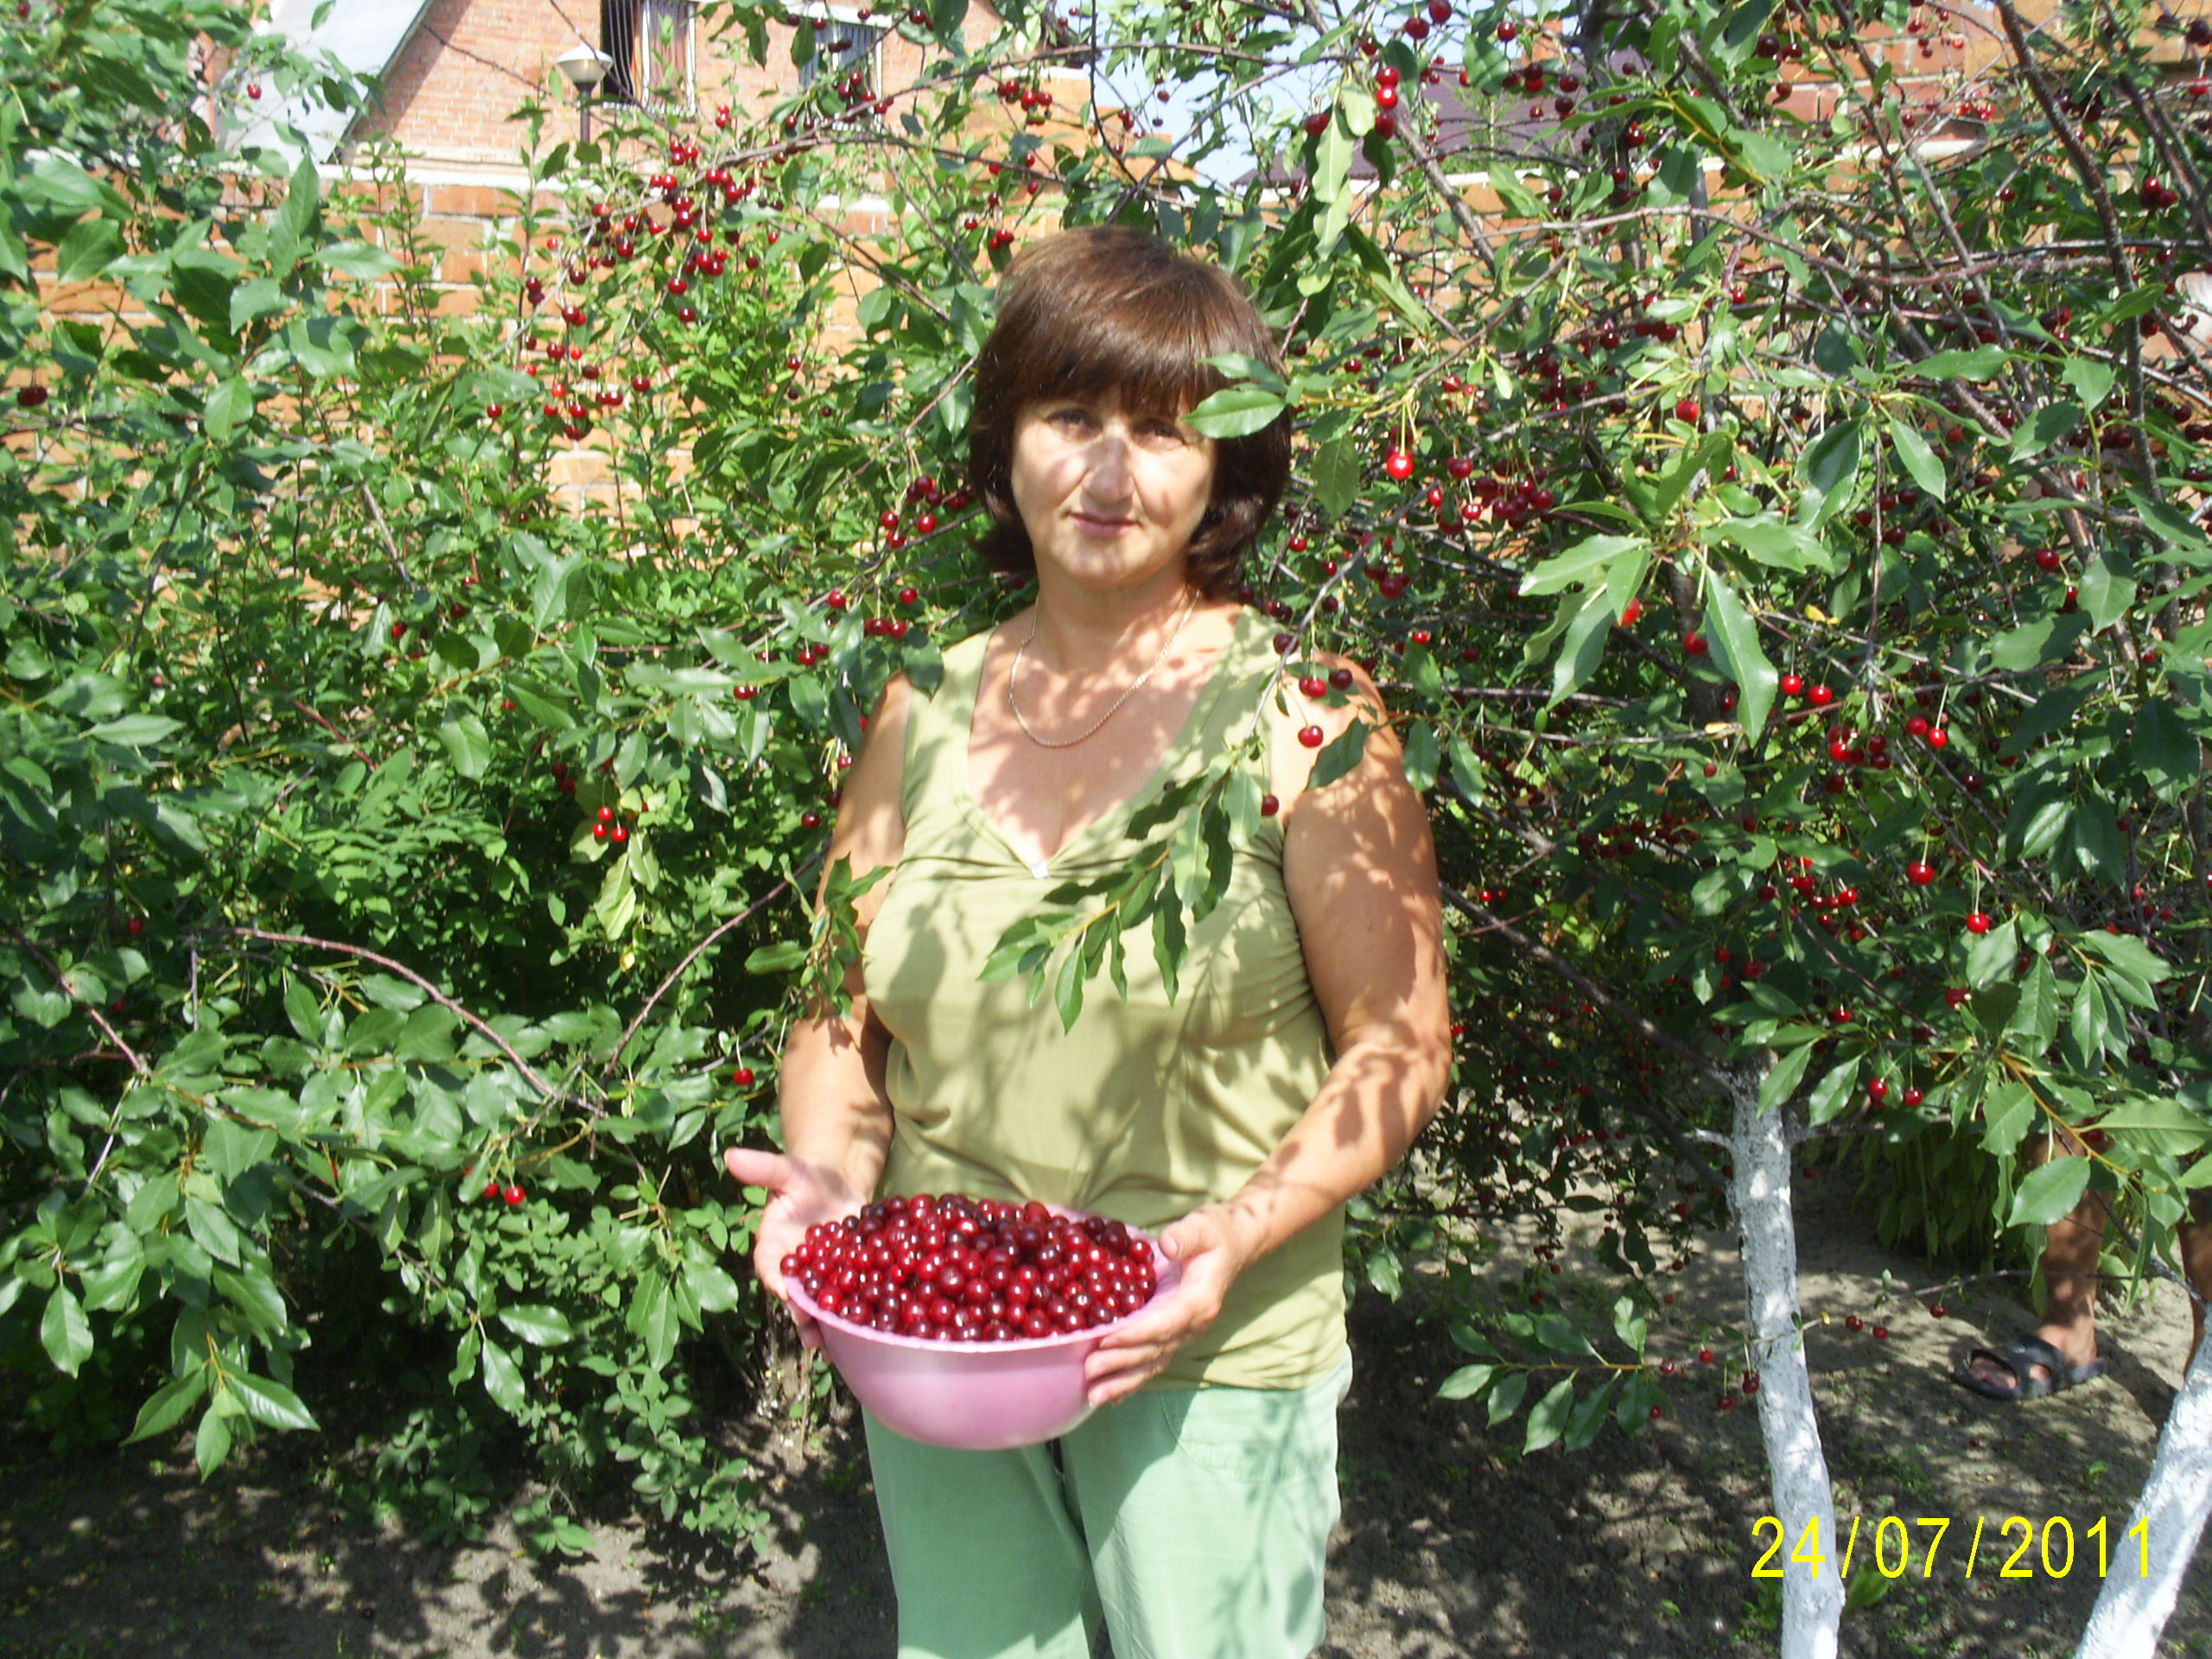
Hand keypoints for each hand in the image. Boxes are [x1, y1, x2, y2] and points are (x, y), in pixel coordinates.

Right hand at [723, 1147, 865, 1350]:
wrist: (838, 1185)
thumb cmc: (806, 1178)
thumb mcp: (788, 1170)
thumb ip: (764, 1168)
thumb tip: (730, 1155)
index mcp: (773, 1248)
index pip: (769, 1268)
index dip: (775, 1280)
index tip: (783, 1290)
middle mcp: (795, 1270)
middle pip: (795, 1296)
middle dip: (803, 1313)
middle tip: (811, 1329)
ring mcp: (822, 1279)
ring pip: (820, 1306)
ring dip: (827, 1325)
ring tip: (836, 1342)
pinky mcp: (848, 1280)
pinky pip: (848, 1300)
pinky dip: (855, 1314)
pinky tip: (867, 1329)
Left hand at [1081, 1201, 1263, 1406]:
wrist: (1236, 1243)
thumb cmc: (1217, 1233)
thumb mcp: (1203, 1227)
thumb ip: (1185, 1236)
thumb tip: (1166, 1245)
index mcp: (1200, 1301)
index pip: (1165, 1323)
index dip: (1135, 1333)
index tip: (1106, 1339)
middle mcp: (1194, 1324)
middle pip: (1155, 1349)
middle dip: (1121, 1362)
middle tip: (1088, 1371)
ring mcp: (1185, 1332)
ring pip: (1153, 1362)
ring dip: (1124, 1381)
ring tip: (1094, 1396)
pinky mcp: (1175, 1333)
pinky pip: (1153, 1360)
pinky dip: (1133, 1378)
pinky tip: (1113, 1395)